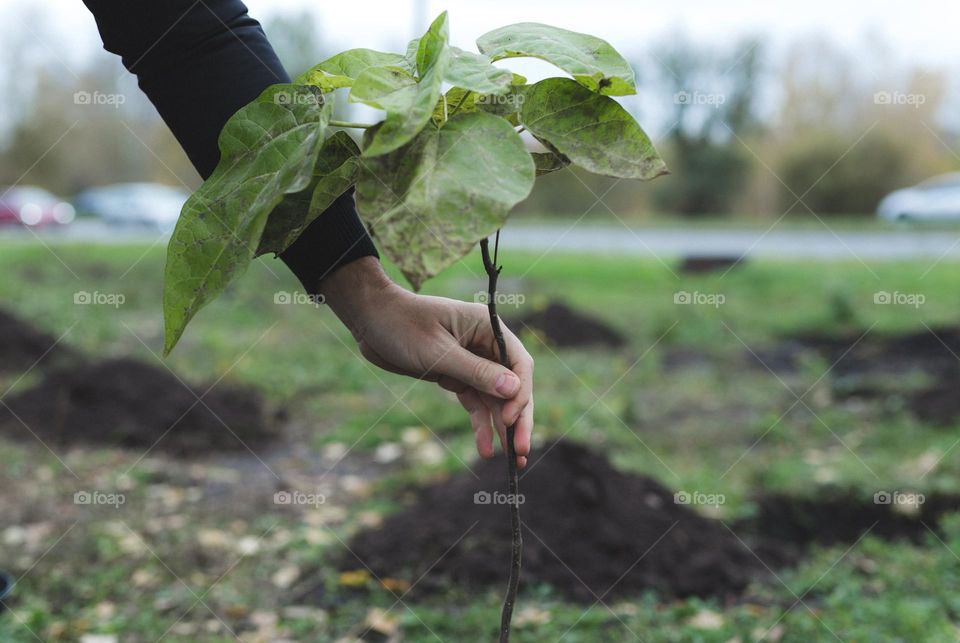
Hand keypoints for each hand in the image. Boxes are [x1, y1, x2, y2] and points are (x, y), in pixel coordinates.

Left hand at [321, 257, 533, 467]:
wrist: (370, 320)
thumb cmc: (402, 326)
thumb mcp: (438, 352)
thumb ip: (476, 372)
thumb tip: (514, 390)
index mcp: (488, 327)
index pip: (519, 364)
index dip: (519, 394)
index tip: (509, 420)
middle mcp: (485, 344)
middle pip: (512, 385)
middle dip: (517, 418)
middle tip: (521, 452)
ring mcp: (472, 361)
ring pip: (495, 398)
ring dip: (501, 427)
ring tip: (511, 460)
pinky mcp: (455, 375)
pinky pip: (474, 402)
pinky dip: (480, 424)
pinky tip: (485, 447)